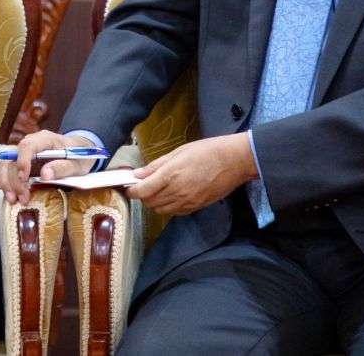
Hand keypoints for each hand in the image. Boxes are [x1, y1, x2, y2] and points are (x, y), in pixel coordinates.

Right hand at [0, 130, 96, 204]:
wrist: (79, 151)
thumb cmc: (79, 156)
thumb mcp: (77, 164)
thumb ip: (61, 168)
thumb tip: (44, 175)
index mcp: (45, 139)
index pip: (27, 146)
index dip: (22, 162)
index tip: (23, 178)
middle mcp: (31, 143)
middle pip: (13, 157)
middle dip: (13, 180)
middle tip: (21, 198)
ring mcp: (24, 151)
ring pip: (5, 162)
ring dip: (5, 181)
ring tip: (11, 199)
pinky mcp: (20, 160)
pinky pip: (4, 164)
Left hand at [127, 134, 257, 215]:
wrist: (234, 162)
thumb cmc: (207, 151)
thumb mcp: (178, 152)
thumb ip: (156, 165)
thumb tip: (137, 174)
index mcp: (170, 175)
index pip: (142, 191)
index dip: (132, 190)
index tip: (130, 186)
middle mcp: (177, 192)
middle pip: (149, 202)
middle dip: (143, 195)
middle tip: (144, 185)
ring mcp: (187, 202)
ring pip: (160, 210)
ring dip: (154, 202)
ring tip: (158, 189)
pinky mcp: (195, 207)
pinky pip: (174, 212)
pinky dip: (167, 206)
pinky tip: (171, 194)